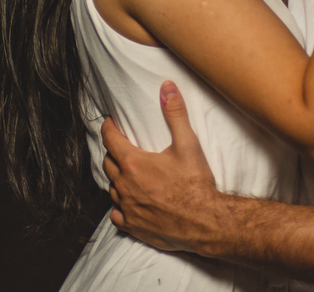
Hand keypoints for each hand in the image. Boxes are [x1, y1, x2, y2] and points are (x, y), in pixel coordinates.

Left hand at [102, 81, 219, 252]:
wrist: (205, 222)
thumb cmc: (195, 184)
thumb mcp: (188, 144)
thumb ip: (175, 114)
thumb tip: (167, 88)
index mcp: (133, 163)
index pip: (110, 139)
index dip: (108, 128)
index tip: (110, 123)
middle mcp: (125, 185)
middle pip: (108, 163)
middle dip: (113, 152)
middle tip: (122, 147)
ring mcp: (127, 207)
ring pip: (111, 188)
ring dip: (116, 178)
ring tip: (126, 173)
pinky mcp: (133, 226)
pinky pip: (116, 214)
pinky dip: (119, 206)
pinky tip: (128, 203)